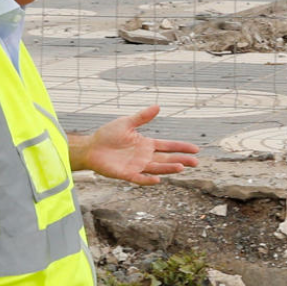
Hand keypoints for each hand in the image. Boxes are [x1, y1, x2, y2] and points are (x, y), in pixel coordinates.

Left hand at [75, 107, 201, 184]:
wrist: (91, 147)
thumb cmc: (108, 135)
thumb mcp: (126, 123)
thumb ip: (142, 117)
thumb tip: (158, 106)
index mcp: (147, 144)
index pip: (168, 146)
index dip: (181, 147)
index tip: (196, 149)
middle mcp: (145, 156)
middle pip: (167, 159)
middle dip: (181, 160)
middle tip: (195, 162)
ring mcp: (137, 166)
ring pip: (157, 168)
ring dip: (169, 169)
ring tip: (180, 167)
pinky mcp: (126, 174)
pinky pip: (139, 178)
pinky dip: (148, 180)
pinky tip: (158, 179)